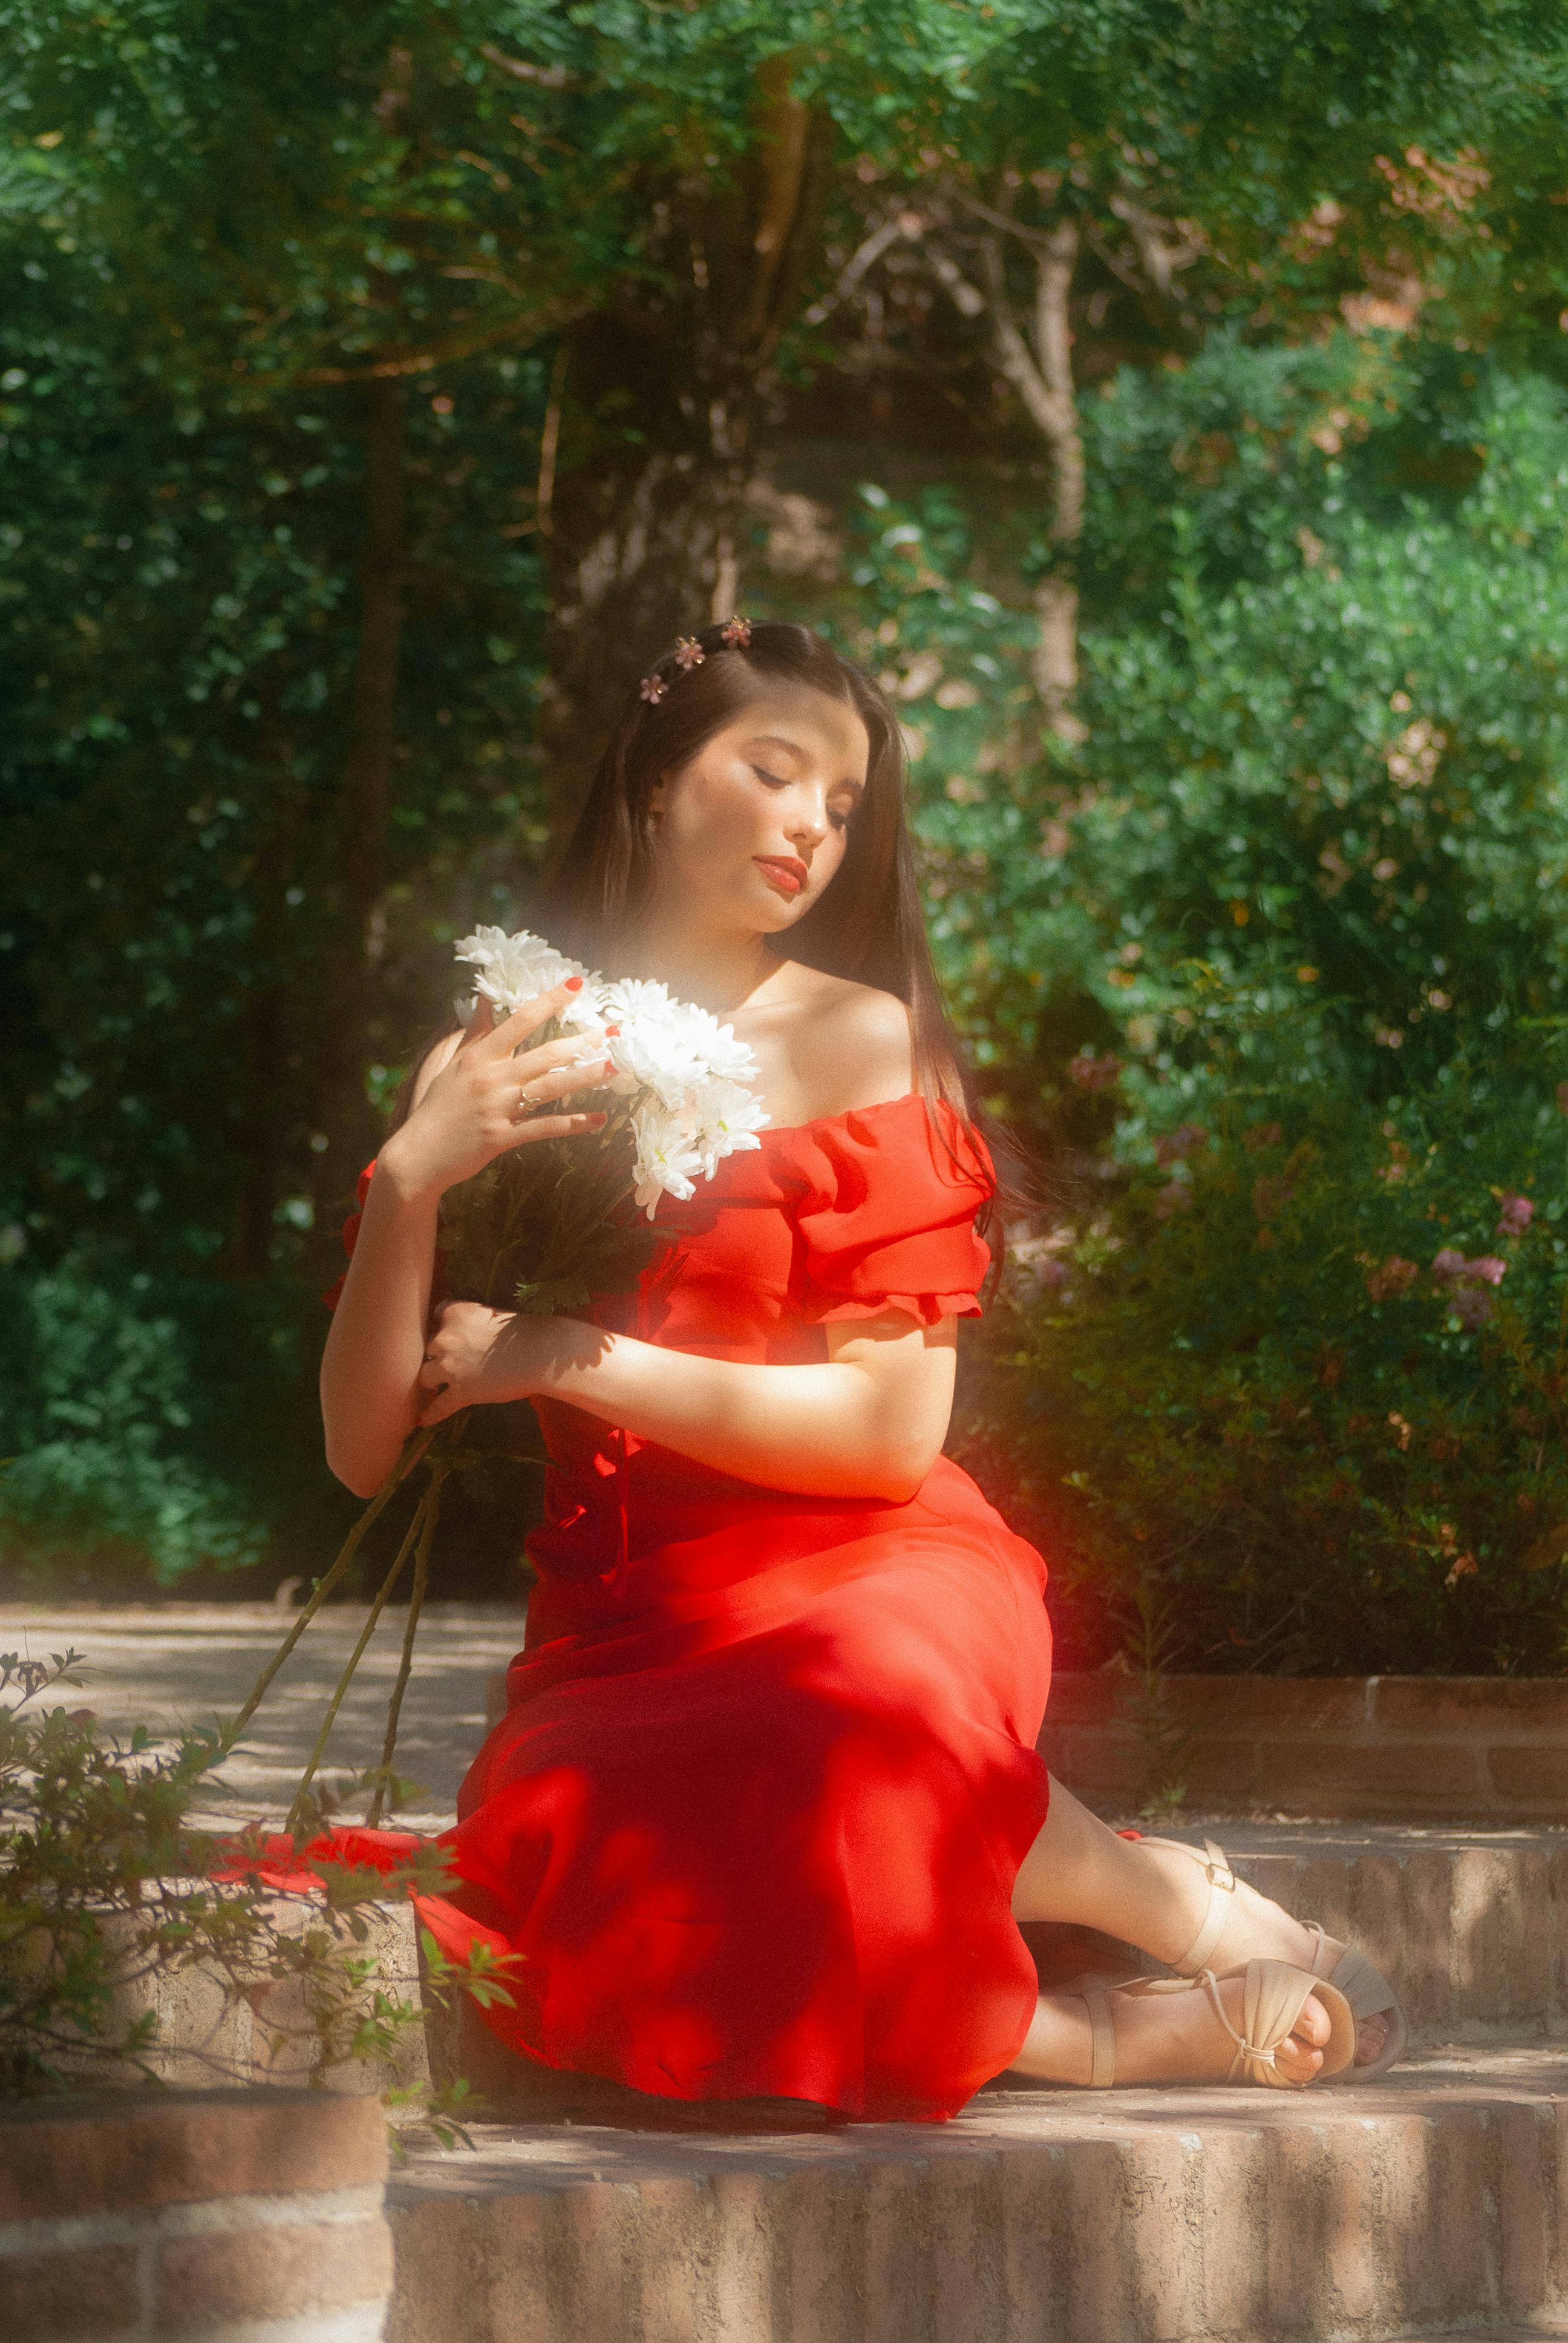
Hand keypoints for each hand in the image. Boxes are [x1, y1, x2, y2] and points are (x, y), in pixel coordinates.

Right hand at [380, 980, 611, 1202]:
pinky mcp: (502, 1137)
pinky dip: (573, 1124)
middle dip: (582, 1041)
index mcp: (480, 1056)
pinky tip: (598, 1119)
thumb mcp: (454, 1064)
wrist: (417, 1155)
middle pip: (545, 1054)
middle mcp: (491, 1078)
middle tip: (613, 1031)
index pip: (521, 1020)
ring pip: (550, 1087)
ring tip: (613, 1067)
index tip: (577, 984)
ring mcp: (498, 1108)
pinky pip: (545, 1127)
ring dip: (585, 1077)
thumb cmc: (438, 1107)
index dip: (551, 1000)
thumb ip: (476, 1033)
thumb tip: (485, 998)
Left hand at [416, 1302, 553, 1425]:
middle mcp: (446, 1337)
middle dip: (439, 1354)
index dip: (443, 1326)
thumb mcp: (492, 1315)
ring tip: (434, 1387)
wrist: (541, 1353)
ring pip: (425, 1375)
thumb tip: (467, 1337)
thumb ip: (473, 1323)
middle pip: (429, 1347)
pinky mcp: (460, 1391)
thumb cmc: (527, 1331)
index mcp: (455, 1312)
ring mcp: (450, 1366)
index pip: (436, 1315)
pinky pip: (439, 1406)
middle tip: (451, 1361)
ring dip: (432, 1380)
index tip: (450, 1333)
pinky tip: (425, 1420)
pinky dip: (432, 1413)